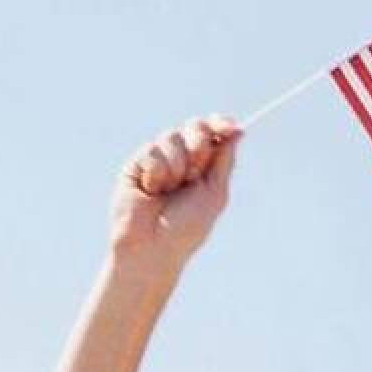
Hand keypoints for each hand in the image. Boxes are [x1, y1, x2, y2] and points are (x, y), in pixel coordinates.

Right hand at [109, 115, 240, 263]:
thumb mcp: (215, 193)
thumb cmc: (185, 228)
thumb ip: (224, 161)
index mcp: (201, 165)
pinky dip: (156, 172)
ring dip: (176, 166)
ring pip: (171, 136)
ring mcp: (157, 161)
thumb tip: (236, 132)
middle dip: (199, 143)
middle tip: (193, 173)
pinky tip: (150, 190)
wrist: (152, 247)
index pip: (212, 133)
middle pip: (194, 126)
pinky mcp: (135, 165)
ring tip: (167, 191)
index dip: (220, 124)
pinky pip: (151, 150)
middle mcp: (180, 159)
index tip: (230, 128)